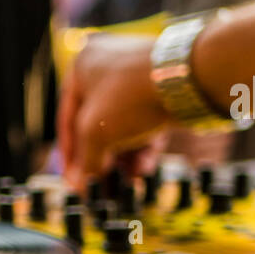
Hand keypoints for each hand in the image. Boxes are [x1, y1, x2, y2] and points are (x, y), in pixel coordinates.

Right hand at [57, 33, 170, 192]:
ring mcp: (138, 77)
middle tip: (102, 185)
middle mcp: (108, 67)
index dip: (69, 154)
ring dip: (124, 158)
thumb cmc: (130, 95)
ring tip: (127, 182)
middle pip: (98, 125)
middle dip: (102, 159)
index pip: (67, 119)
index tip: (74, 178)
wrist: (187, 79)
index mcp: (81, 67)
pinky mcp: (164, 90)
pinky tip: (144, 170)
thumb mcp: (96, 134)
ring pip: (124, 126)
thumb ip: (86, 162)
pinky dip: (144, 147)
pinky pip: (147, 122)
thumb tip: (82, 186)